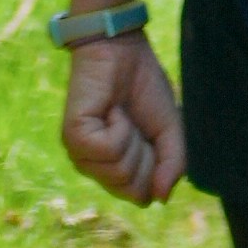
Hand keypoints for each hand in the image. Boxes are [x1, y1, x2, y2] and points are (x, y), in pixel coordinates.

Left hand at [59, 28, 186, 206]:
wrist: (124, 48)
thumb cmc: (144, 86)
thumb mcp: (170, 130)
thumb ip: (173, 165)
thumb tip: (162, 199)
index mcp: (117, 169)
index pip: (142, 198)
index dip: (156, 167)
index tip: (149, 134)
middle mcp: (97, 168)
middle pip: (133, 191)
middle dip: (146, 155)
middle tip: (136, 123)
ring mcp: (82, 156)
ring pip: (120, 173)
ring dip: (132, 138)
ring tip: (121, 113)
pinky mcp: (74, 138)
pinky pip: (108, 151)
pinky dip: (119, 128)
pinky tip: (111, 110)